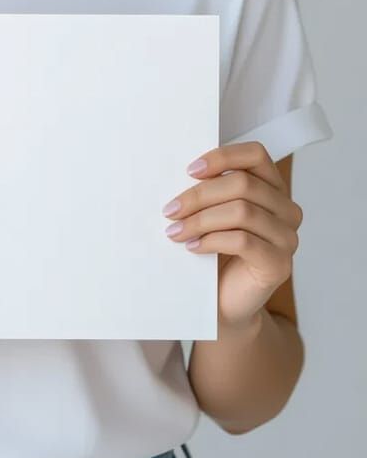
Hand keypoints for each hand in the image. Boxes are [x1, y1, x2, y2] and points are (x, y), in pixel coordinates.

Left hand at [162, 141, 302, 333]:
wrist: (224, 303)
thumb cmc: (217, 254)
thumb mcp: (214, 215)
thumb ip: (209, 191)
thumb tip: (181, 173)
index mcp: (273, 188)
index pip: (256, 155)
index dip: (223, 157)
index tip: (189, 170)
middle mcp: (287, 210)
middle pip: (243, 184)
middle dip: (200, 195)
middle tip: (170, 209)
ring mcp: (287, 238)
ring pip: (242, 212)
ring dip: (201, 219)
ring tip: (175, 231)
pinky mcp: (279, 264)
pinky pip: (243, 241)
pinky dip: (211, 240)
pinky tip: (193, 247)